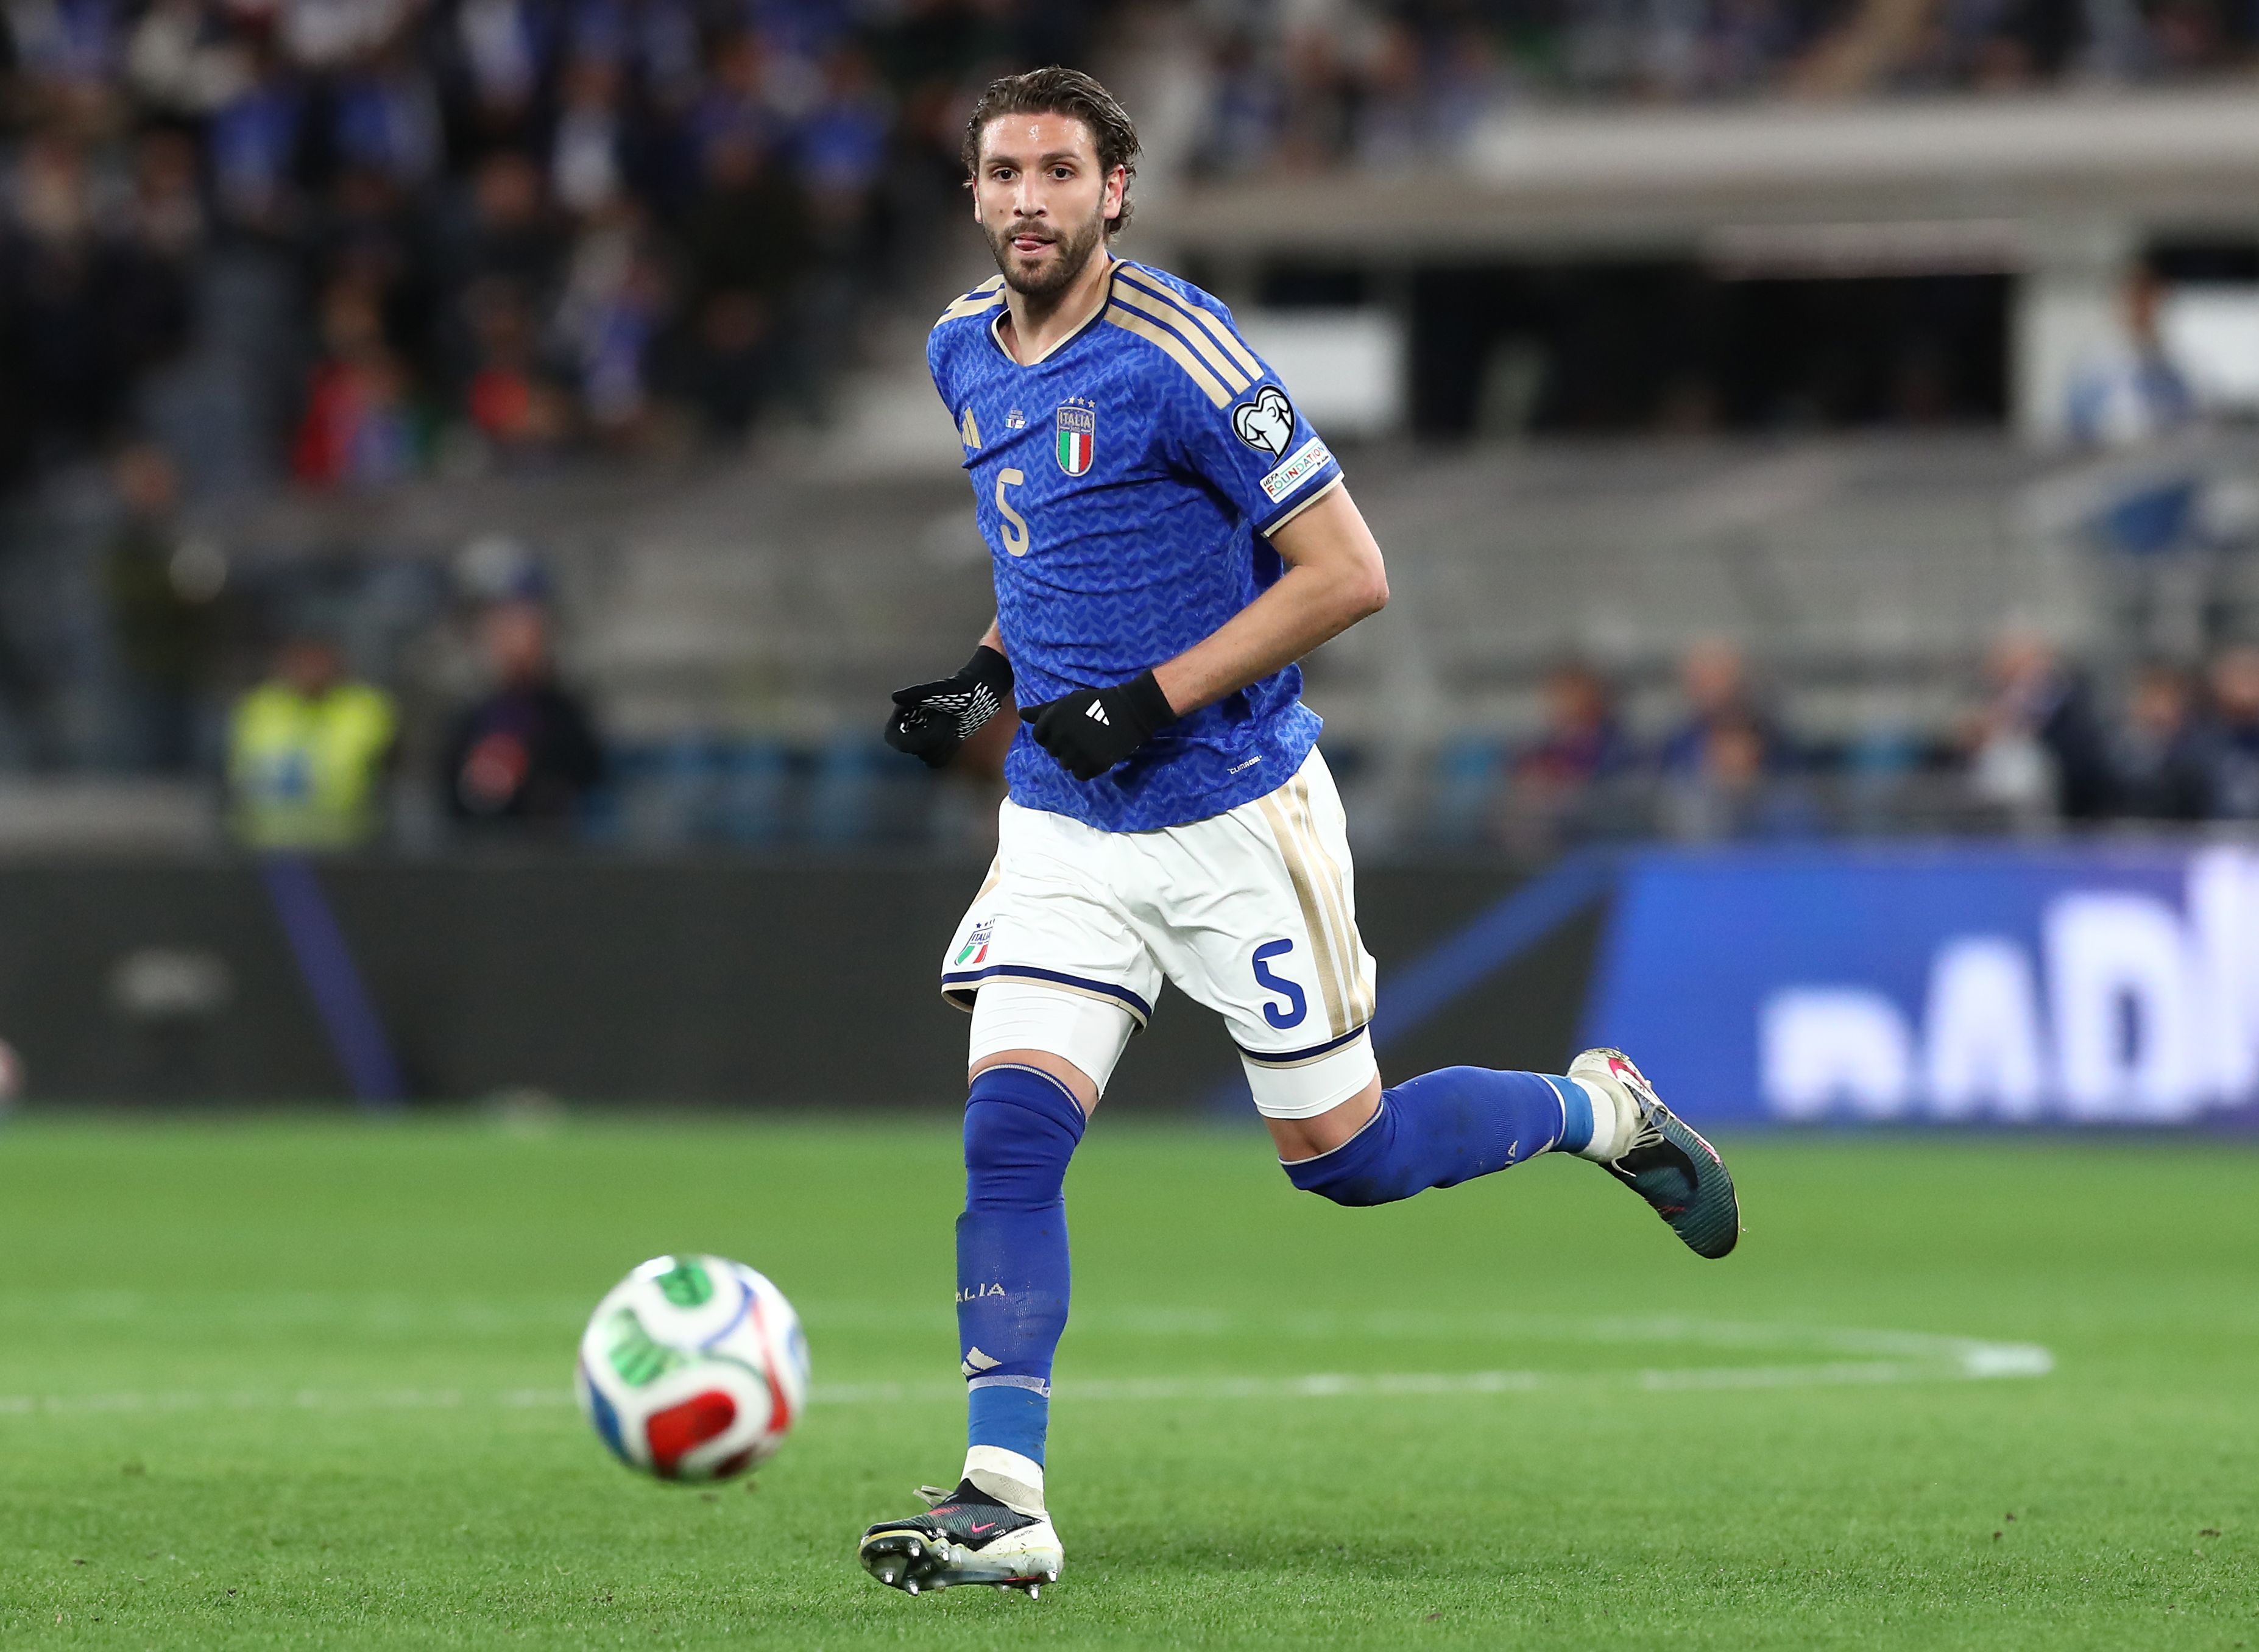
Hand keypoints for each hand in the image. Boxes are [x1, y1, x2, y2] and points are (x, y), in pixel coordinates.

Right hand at [886, 645, 1012, 768]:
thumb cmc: (960, 688)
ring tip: (954, 722)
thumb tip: (895, 697)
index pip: (895, 739)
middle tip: (948, 716)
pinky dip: (949, 749)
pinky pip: (939, 760)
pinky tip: (957, 734)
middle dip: (936, 734)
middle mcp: (911, 728)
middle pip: (916, 750)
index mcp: (905, 714)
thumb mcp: (939, 690)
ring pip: (928, 757)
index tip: (929, 725)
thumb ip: (916, 693)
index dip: (910, 739)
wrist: (980, 693)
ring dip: (945, 742)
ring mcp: (924, 738)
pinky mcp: (939, 746)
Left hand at [1018, 671, 1177, 780]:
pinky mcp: (1093, 764)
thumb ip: (1043, 711)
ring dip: (1076, 758)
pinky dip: (1087, 769)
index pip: (1039, 736)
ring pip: (1065, 764)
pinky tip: (1097, 755)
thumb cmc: (1095, 703)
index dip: (1051, 734)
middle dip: (1064, 745)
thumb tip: (1021, 714)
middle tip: (1083, 734)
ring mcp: (1076, 752)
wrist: (1129, 710)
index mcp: (1052, 719)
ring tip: (1091, 744)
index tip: (1067, 729)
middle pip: (1052, 751)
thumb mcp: (1067, 702)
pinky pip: (1080, 775)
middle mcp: (1060, 736)